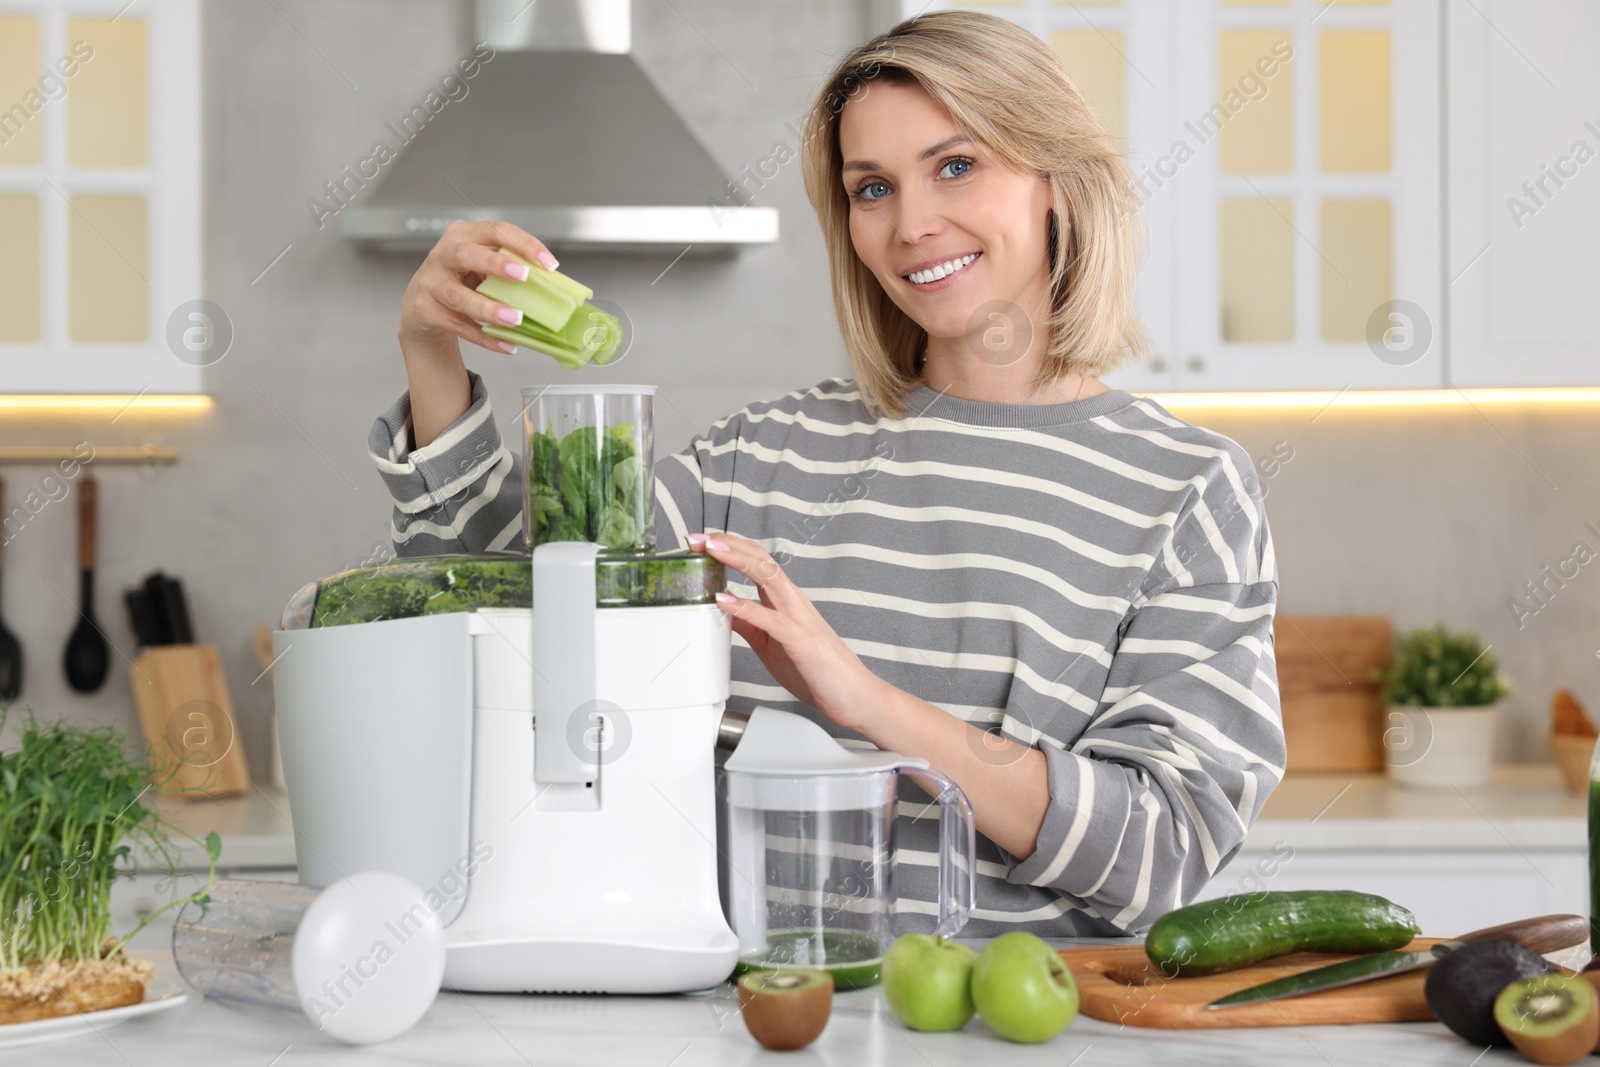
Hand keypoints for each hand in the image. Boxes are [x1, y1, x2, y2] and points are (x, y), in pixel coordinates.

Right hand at [398, 219, 559, 357]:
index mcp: (463, 236)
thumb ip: (506, 270)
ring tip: (516, 319)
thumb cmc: (461, 282)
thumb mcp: (481, 268)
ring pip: (458, 296)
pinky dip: (483, 337)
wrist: (422, 308)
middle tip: (523, 276)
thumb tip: (550, 287)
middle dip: (495, 264)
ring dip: (489, 308)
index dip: (523, 244)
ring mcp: (430, 283)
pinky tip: (506, 345)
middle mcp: (442, 255)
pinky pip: (457, 325)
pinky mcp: (424, 310)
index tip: (549, 264)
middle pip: (465, 254)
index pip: (494, 230)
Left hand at [688, 532, 881, 731]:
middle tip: (697, 538)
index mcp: (786, 601)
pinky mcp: (800, 640)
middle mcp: (793, 602)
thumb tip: (726, 609)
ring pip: (768, 576)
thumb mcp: (770, 644)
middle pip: (761, 558)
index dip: (729, 547)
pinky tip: (724, 600)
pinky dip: (745, 606)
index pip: (757, 561)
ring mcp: (798, 618)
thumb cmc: (819, 671)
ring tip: (710, 550)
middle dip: (727, 544)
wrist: (853, 696)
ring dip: (737, 559)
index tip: (702, 543)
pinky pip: (770, 618)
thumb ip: (750, 624)